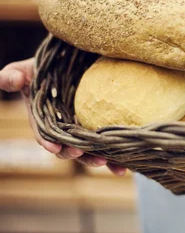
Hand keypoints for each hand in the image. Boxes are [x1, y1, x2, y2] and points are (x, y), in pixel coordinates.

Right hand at [0, 58, 125, 175]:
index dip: (48, 141)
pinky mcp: (101, 129)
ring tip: (109, 165)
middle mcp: (64, 130)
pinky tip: (124, 169)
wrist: (74, 63)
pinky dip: (116, 159)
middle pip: (69, 147)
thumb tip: (8, 79)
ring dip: (98, 160)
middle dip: (78, 155)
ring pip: (90, 151)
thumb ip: (15, 75)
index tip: (55, 147)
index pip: (45, 134)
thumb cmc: (49, 68)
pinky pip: (109, 146)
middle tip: (87, 157)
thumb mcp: (30, 69)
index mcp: (45, 120)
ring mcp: (84, 131)